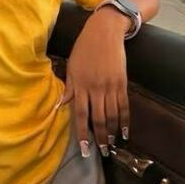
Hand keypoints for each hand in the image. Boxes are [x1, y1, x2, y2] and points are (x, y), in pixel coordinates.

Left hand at [59, 11, 129, 156]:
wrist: (105, 32)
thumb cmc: (84, 48)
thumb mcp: (72, 66)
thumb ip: (69, 88)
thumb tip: (59, 105)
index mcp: (80, 85)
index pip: (80, 115)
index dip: (82, 133)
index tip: (85, 149)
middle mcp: (95, 88)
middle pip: (98, 119)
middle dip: (100, 138)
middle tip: (102, 151)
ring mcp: (110, 86)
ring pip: (112, 115)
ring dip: (112, 132)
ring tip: (112, 144)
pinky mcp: (122, 83)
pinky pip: (124, 105)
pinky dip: (125, 120)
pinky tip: (124, 132)